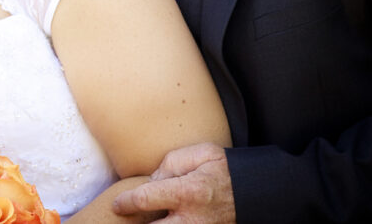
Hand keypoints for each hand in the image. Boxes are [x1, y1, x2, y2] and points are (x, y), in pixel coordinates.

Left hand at [112, 143, 234, 223]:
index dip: (125, 202)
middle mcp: (192, 218)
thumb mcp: (199, 154)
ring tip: (145, 219)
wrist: (254, 193)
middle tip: (128, 219)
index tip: (117, 204)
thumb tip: (151, 181)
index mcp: (187, 192)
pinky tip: (162, 221)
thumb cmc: (223, 170)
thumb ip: (170, 165)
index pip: (144, 199)